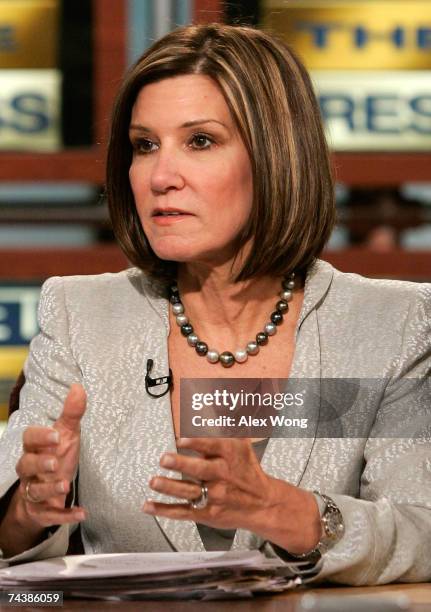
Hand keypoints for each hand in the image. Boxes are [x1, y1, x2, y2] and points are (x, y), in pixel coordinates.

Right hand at [15, 384, 86, 527]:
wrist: (45, 493)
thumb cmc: (55, 457)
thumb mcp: (66, 435)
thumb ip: (72, 413)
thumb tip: (78, 387)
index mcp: (35, 448)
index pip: (28, 439)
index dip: (40, 437)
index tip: (56, 435)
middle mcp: (30, 470)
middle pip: (25, 465)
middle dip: (39, 464)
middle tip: (55, 462)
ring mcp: (34, 491)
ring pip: (34, 491)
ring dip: (49, 489)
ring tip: (65, 485)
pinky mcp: (42, 512)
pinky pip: (49, 516)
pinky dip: (65, 515)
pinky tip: (81, 512)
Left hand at [143, 438, 320, 552]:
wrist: (263, 503)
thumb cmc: (247, 470)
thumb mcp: (241, 444)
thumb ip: (224, 425)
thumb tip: (210, 403)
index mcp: (229, 455)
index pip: (212, 446)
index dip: (196, 442)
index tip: (181, 439)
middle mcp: (222, 475)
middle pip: (200, 470)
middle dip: (181, 464)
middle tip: (164, 459)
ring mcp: (214, 496)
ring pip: (189, 492)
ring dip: (169, 487)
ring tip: (154, 481)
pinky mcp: (207, 513)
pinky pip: (183, 511)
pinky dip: (164, 510)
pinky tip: (148, 505)